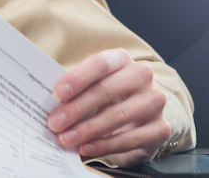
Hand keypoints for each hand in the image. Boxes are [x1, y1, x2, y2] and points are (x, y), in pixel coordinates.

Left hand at [48, 48, 170, 166]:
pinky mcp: (161, 128)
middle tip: (55, 122)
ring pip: (118, 115)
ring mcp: (154, 102)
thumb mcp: (92, 87)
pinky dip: (104, 145)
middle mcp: (141, 76)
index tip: (57, 94)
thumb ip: (74, 90)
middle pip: (106, 90)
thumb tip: (47, 101)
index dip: (78, 78)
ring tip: (65, 138)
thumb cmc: (106, 97)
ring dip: (87, 129)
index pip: (99, 64)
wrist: (137, 120)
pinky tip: (86, 148)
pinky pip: (130, 139)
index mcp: (121, 59)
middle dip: (76, 108)